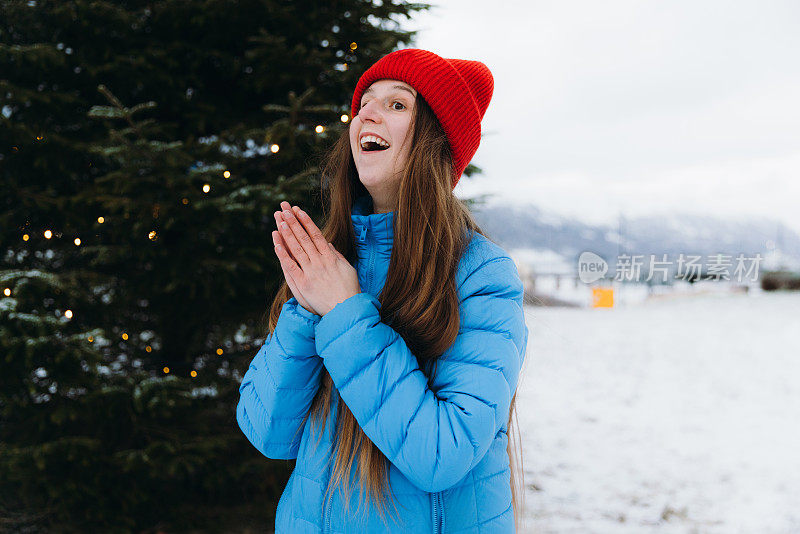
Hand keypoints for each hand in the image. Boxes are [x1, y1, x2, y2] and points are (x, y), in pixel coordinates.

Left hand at [272, 201, 360, 315]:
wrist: (346, 310)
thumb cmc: (349, 290)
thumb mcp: (347, 269)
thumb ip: (336, 256)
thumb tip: (327, 244)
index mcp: (330, 257)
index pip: (316, 234)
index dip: (306, 221)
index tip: (298, 210)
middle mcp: (320, 262)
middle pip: (304, 238)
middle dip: (293, 222)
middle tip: (284, 209)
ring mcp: (310, 272)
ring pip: (296, 248)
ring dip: (287, 233)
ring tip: (280, 219)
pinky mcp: (303, 284)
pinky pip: (290, 266)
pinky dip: (283, 254)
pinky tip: (276, 243)